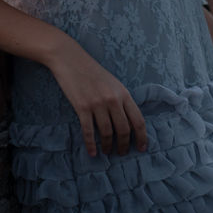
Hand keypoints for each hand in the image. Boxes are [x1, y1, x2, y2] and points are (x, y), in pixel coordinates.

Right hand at [45, 38, 148, 156]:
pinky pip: (88, 131)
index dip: (142, 137)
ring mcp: (97, 104)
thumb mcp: (112, 83)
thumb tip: (128, 121)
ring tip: (107, 152)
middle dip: (124, 145)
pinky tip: (92, 152)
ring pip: (107, 133)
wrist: (70, 59)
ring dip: (108, 146)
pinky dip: (91, 144)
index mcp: (123, 93)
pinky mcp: (82, 107)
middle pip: (124, 130)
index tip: (141, 148)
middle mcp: (113, 99)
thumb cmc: (91, 71)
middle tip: (122, 153)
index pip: (138, 120)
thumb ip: (121, 99)